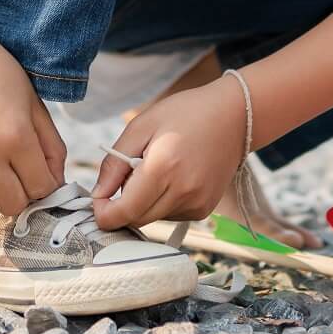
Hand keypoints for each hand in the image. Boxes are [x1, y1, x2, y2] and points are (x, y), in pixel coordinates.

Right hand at [0, 39, 66, 221]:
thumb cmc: (1, 78)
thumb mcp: (36, 107)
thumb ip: (52, 148)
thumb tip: (57, 183)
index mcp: (16, 137)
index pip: (42, 188)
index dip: (47, 185)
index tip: (41, 172)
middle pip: (13, 205)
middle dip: (22, 194)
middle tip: (18, 174)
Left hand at [89, 79, 246, 230]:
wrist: (235, 116)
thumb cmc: (185, 113)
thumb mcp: (142, 126)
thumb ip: (114, 163)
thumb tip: (97, 194)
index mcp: (163, 168)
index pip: (123, 213)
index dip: (103, 212)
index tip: (98, 198)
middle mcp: (182, 192)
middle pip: (135, 220)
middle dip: (122, 205)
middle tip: (129, 173)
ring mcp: (197, 204)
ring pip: (151, 219)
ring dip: (143, 203)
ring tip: (156, 170)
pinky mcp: (204, 209)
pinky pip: (170, 216)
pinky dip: (162, 203)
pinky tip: (173, 177)